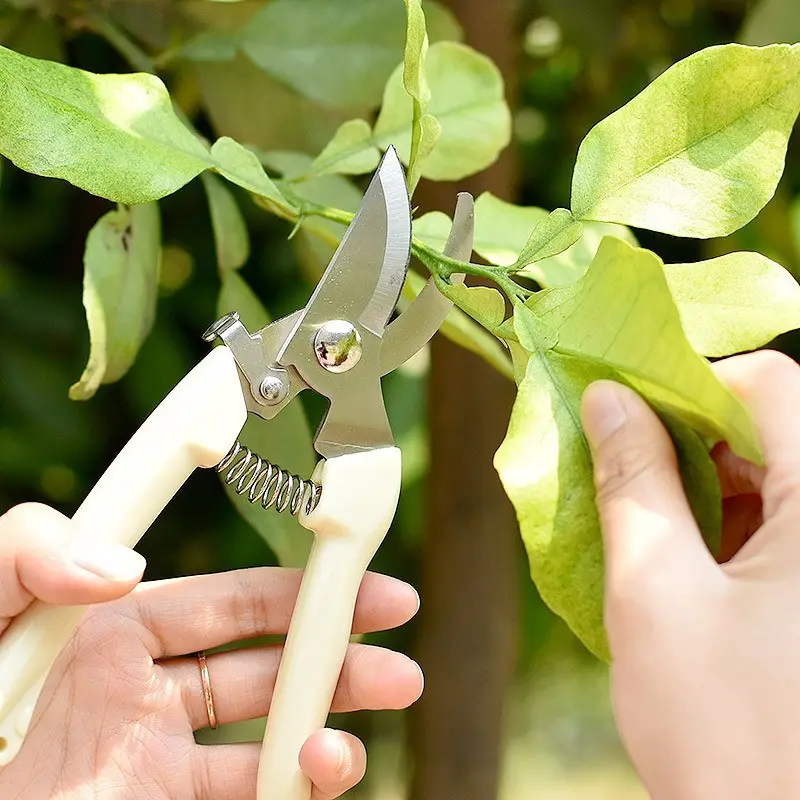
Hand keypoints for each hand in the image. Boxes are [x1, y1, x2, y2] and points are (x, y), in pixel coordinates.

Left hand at [0, 503, 421, 799]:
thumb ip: (27, 552)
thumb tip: (120, 566)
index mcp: (113, 638)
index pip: (229, 604)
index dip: (299, 593)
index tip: (360, 583)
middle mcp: (145, 701)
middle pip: (267, 672)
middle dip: (340, 662)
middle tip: (402, 664)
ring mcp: (158, 769)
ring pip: (268, 744)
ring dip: (329, 733)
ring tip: (356, 742)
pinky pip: (254, 798)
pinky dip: (301, 787)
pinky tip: (320, 773)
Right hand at [581, 350, 799, 799]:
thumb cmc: (725, 732)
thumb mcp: (656, 592)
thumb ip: (632, 482)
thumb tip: (607, 402)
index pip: (769, 385)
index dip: (686, 386)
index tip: (621, 413)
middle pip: (774, 425)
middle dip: (688, 435)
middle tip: (621, 464)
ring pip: (778, 472)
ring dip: (705, 479)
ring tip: (646, 516)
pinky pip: (786, 520)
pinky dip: (730, 520)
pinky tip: (685, 551)